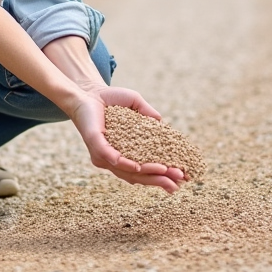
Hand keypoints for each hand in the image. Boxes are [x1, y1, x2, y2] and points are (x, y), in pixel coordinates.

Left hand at [68, 85, 185, 192]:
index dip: (163, 175)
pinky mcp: (96, 146)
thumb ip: (148, 115)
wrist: (88, 90)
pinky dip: (127, 164)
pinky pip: (113, 159)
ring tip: (166, 172)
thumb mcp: (135, 105)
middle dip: (160, 179)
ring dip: (148, 172)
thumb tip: (162, 125)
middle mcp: (113, 159)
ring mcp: (104, 155)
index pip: (145, 170)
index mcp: (124, 153)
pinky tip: (139, 167)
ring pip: (128, 170)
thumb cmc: (111, 99)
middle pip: (139, 175)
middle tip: (179, 181)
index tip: (182, 177)